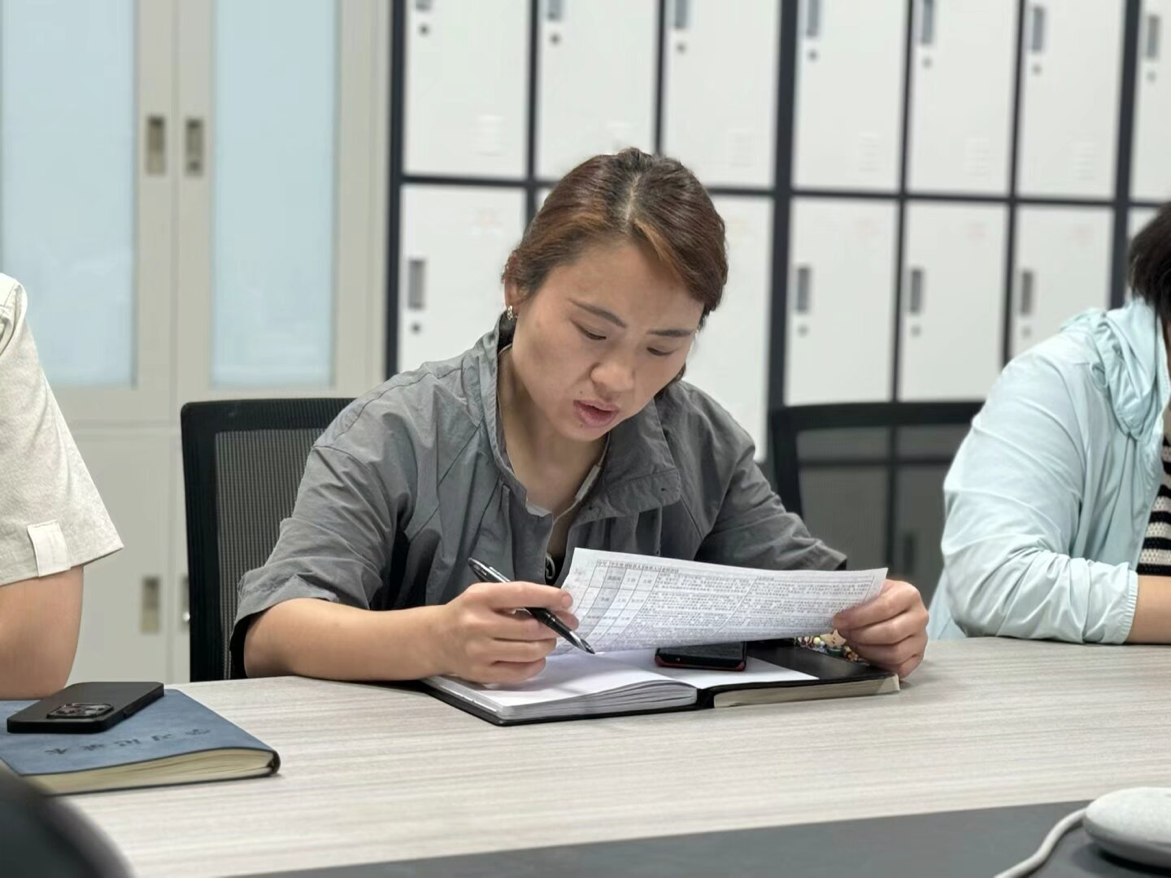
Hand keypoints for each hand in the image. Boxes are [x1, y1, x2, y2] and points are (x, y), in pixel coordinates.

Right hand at [434, 581, 577, 683]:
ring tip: (549, 639)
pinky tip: (537, 656)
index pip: (521, 594)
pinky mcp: (481, 673)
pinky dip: (536, 663)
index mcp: (479, 598)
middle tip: (566, 623)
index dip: (548, 597)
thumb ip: (513, 598)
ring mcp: (479, 652)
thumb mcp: (483, 595)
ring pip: (529, 651)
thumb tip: (553, 607)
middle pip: (530, 627)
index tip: (566, 600)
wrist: (434, 639)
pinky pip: (520, 672)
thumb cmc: (465, 614)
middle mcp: (477, 624)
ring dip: (548, 644)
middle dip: (555, 625)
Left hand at [832, 580, 927, 678]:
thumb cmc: (877, 598)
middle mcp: (920, 617)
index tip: (839, 620)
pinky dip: (878, 663)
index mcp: (909, 594)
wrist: (893, 608)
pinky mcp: (918, 657)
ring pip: (894, 653)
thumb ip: (856, 595)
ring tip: (852, 641)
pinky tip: (865, 652)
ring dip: (867, 650)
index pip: (885, 607)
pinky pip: (899, 668)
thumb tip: (833, 603)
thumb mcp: (869, 589)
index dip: (859, 616)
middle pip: (890, 633)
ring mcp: (921, 639)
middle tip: (843, 632)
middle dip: (861, 635)